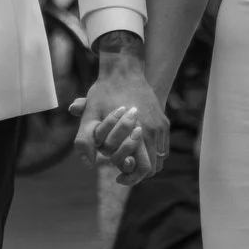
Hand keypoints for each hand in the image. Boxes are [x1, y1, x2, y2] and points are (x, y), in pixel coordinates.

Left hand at [73, 43, 167, 185]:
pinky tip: (136, 149)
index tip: (118, 178)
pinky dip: (152, 152)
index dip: (131, 177)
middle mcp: (153, 131)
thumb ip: (85, 140)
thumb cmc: (104, 93)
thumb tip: (87, 164)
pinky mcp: (164, 121)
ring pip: (160, 158)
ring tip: (129, 161)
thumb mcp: (89, 115)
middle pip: (154, 167)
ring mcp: (161, 126)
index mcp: (139, 133)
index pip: (143, 169)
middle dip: (138, 173)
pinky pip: (162, 146)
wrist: (123, 70)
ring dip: (146, 163)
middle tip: (122, 174)